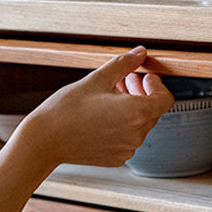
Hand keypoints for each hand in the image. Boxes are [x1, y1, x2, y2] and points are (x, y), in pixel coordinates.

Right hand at [17, 46, 173, 168]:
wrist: (46, 140)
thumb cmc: (67, 110)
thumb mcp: (97, 79)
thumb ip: (124, 64)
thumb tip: (140, 53)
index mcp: (137, 113)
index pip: (165, 99)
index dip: (157, 85)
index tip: (144, 76)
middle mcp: (136, 135)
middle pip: (153, 111)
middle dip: (142, 93)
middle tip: (124, 80)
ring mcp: (126, 149)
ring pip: (140, 125)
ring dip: (132, 109)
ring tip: (110, 96)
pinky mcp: (116, 158)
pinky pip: (127, 138)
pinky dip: (122, 125)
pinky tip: (103, 116)